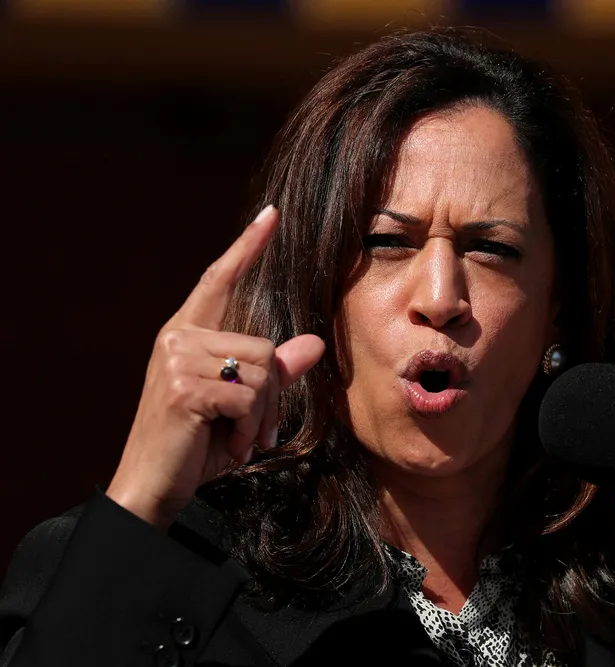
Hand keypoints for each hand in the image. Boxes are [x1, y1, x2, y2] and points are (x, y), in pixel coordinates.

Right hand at [106, 205, 325, 528]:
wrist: (151, 486)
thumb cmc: (195, 445)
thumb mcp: (241, 406)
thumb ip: (274, 373)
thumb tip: (314, 343)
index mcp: (186, 335)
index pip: (219, 279)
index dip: (246, 247)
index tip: (271, 215)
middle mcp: (177, 338)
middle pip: (265, 347)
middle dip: (273, 397)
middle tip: (257, 432)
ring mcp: (177, 360)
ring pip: (262, 372)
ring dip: (264, 416)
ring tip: (242, 440)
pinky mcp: (185, 387)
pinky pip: (250, 398)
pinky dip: (251, 429)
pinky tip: (232, 447)